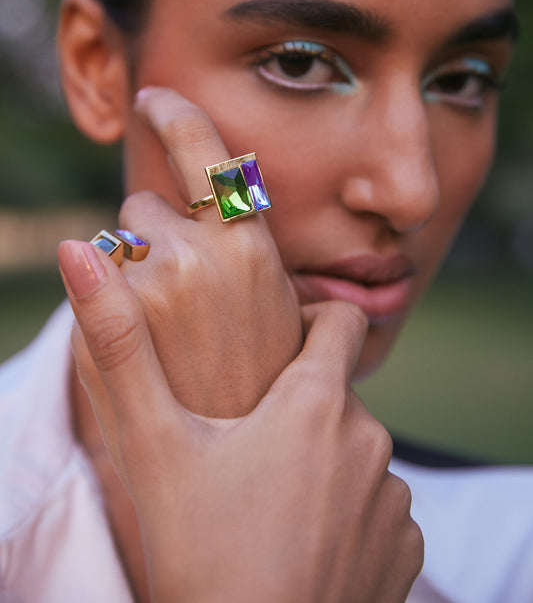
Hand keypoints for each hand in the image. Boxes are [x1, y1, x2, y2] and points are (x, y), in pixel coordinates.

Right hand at [58, 243, 423, 602]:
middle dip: (299, 407)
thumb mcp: (153, 447)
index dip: (313, 321)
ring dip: (322, 462)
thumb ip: (120, 347)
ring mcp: (394, 499)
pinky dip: (346, 512)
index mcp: (316, 402)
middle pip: (338, 395)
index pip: (340, 320)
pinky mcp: (406, 548)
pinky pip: (378, 506)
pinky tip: (302, 542)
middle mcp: (370, 440)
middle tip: (247, 446)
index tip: (280, 344)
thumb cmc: (202, 553)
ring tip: (269, 502)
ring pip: (356, 453)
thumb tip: (82, 251)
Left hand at [110, 86, 302, 416]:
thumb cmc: (264, 380)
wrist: (241, 461)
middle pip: (145, 202)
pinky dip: (103, 300)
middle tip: (183, 298)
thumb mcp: (278, 301)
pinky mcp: (108, 319)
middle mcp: (199, 254)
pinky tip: (137, 344)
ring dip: (128, 269)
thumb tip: (214, 205)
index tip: (152, 97)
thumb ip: (242, 246)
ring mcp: (149, 286)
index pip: (206, 150)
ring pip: (113, 242)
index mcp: (250, 247)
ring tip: (164, 330)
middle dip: (154, 235)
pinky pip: (90, 280)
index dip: (175, 113)